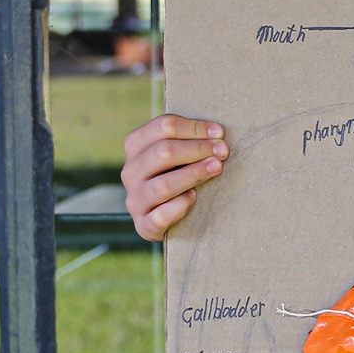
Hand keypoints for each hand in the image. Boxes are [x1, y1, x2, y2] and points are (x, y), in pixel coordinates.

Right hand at [122, 114, 228, 240]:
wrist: (164, 217)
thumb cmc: (176, 175)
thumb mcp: (175, 153)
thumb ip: (188, 140)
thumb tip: (217, 134)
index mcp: (135, 146)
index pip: (163, 127)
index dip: (194, 127)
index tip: (219, 133)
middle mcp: (130, 171)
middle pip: (163, 152)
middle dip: (198, 149)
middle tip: (223, 151)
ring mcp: (135, 199)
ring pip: (163, 184)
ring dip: (194, 174)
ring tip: (216, 168)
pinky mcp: (143, 225)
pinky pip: (160, 216)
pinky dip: (178, 207)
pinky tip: (194, 198)